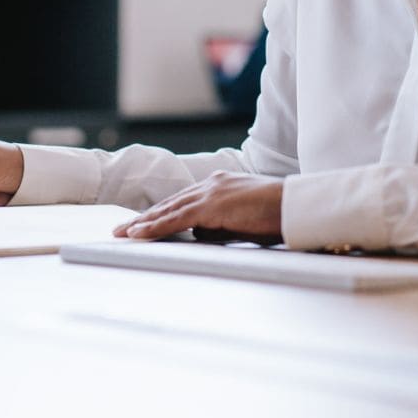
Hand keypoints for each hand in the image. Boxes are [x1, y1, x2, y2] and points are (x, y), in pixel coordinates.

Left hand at [116, 171, 283, 243]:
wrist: (295, 206)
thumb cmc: (277, 216)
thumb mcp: (243, 221)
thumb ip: (220, 224)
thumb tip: (200, 233)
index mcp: (221, 184)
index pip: (184, 200)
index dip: (162, 212)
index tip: (144, 222)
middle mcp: (212, 184)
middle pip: (171, 202)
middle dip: (145, 217)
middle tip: (122, 229)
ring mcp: (211, 192)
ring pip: (169, 209)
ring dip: (144, 223)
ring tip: (122, 233)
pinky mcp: (212, 206)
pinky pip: (177, 219)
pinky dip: (156, 227)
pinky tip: (139, 234)